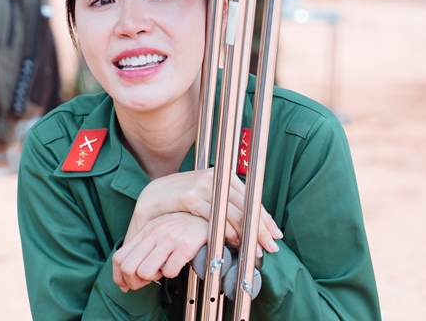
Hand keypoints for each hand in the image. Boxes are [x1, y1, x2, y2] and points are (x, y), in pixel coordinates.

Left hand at [113, 212, 207, 291]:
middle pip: (128, 268)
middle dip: (135, 282)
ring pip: (145, 272)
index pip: (118, 258)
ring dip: (154, 277)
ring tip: (164, 269)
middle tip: (148, 280)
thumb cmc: (180, 228)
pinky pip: (169, 272)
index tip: (128, 284)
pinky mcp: (184, 246)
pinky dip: (171, 274)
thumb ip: (141, 251)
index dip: (120, 277)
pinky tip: (176, 265)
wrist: (206, 217)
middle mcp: (153, 234)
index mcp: (144, 232)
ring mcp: (168, 239)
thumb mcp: (156, 233)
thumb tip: (124, 282)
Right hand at [129, 168, 281, 254]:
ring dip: (246, 234)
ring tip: (254, 250)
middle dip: (260, 229)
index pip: (250, 198)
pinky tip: (233, 243)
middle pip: (247, 206)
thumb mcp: (207, 199)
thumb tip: (252, 223)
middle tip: (270, 247)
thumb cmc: (180, 201)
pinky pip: (215, 217)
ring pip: (234, 213)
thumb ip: (227, 206)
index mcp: (222, 176)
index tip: (274, 234)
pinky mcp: (190, 196)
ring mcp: (202, 185)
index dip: (264, 218)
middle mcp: (214, 177)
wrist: (151, 197)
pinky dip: (226, 232)